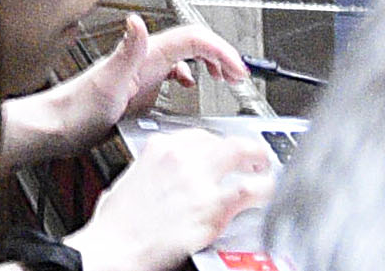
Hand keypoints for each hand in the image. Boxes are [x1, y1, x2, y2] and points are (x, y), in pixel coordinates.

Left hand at [4, 17, 251, 167]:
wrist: (56, 126)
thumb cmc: (76, 109)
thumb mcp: (106, 83)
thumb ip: (125, 51)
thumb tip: (137, 21)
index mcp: (143, 56)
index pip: (192, 39)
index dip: (220, 50)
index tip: (237, 70)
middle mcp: (144, 59)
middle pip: (193, 44)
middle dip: (221, 55)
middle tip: (239, 77)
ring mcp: (142, 72)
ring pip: (185, 57)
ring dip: (209, 63)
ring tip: (225, 78)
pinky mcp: (139, 87)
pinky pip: (172, 74)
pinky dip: (190, 76)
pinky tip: (189, 87)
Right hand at [71, 125, 276, 270]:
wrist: (116, 247)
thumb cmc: (117, 225)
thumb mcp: (130, 183)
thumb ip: (153, 174)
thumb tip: (164, 182)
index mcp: (158, 148)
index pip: (198, 135)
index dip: (216, 146)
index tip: (222, 154)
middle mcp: (180, 156)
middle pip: (222, 139)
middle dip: (241, 147)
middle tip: (252, 156)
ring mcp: (198, 178)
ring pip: (242, 152)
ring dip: (258, 160)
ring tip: (266, 170)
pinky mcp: (213, 204)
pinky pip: (251, 189)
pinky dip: (265, 189)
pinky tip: (267, 193)